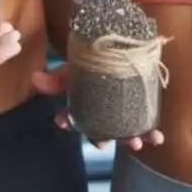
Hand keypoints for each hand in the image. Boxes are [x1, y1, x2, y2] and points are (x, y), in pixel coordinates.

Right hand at [31, 63, 164, 150]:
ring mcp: (124, 112)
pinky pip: (148, 124)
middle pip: (100, 129)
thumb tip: (34, 77)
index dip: (66, 119)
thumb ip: (58, 76)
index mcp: (87, 104)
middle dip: (101, 139)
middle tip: (102, 145)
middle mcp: (104, 112)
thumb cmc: (97, 61)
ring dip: (130, 140)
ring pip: (125, 131)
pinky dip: (152, 132)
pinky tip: (157, 137)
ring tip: (135, 143)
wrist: (124, 46)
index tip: (61, 120)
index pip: (72, 115)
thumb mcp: (76, 67)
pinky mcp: (143, 108)